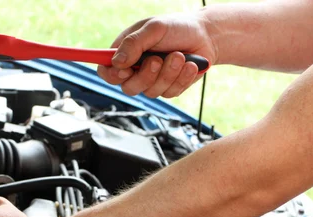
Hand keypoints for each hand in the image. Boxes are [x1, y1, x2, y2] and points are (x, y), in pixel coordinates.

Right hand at [97, 13, 216, 97]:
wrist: (206, 36)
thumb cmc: (177, 27)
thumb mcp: (154, 28)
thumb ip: (133, 44)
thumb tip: (116, 62)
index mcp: (125, 53)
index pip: (106, 71)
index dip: (111, 75)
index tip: (124, 71)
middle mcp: (136, 70)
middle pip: (128, 88)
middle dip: (145, 76)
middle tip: (157, 60)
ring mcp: (152, 81)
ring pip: (151, 92)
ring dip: (168, 74)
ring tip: (179, 56)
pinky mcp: (168, 88)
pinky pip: (170, 93)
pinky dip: (181, 78)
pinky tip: (189, 65)